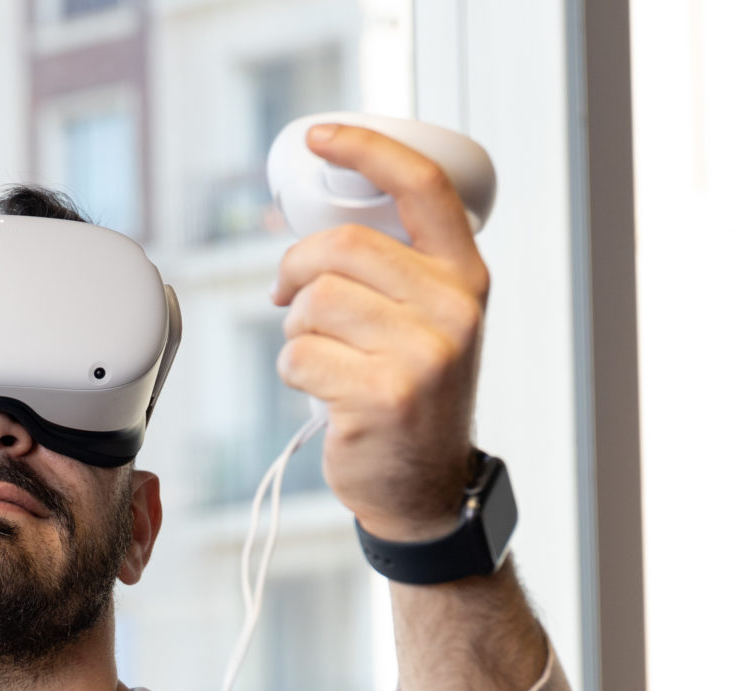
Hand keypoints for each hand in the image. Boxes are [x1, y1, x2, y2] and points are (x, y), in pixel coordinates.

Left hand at [271, 122, 490, 543]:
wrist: (425, 488)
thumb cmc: (411, 395)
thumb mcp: (426, 322)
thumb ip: (391, 271)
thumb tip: (306, 231)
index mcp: (465, 278)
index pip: (423, 187)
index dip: (366, 150)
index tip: (320, 138)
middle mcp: (454, 311)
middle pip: (343, 246)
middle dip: (297, 269)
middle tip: (287, 295)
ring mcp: (423, 355)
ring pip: (315, 302)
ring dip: (297, 329)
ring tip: (322, 354)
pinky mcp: (382, 396)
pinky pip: (299, 355)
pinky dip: (294, 370)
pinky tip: (323, 390)